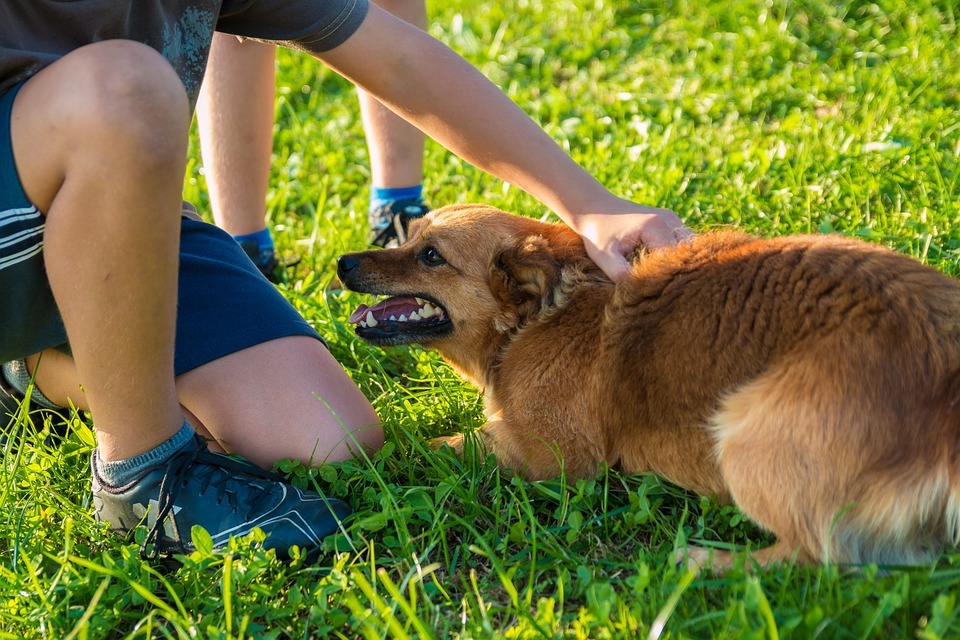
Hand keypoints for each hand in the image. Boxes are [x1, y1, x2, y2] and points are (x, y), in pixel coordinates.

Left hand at [572, 205, 692, 281]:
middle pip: (688, 254)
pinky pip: (682, 243)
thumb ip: (620, 273)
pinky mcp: (670, 222)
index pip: (675, 260)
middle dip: (679, 273)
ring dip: (679, 264)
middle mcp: (669, 220)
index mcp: (656, 227)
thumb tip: (640, 292)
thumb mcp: (604, 256)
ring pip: (689, 248)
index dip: (669, 279)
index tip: (657, 293)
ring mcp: (672, 219)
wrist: (594, 209)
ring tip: (664, 280)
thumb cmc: (597, 234)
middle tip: (665, 291)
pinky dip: (676, 257)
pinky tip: (662, 268)